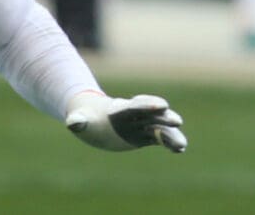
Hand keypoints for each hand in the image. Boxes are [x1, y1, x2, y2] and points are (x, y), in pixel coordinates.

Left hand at [64, 90, 186, 152]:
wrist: (97, 123)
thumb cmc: (87, 119)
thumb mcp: (81, 120)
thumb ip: (78, 120)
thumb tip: (72, 122)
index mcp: (122, 109)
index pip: (137, 105)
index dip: (149, 105)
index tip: (162, 105)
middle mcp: (137, 115)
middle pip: (154, 115)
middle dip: (165, 117)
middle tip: (177, 121)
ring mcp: (143, 125)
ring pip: (161, 128)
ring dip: (171, 135)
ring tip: (182, 145)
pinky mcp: (146, 135)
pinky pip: (160, 139)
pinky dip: (170, 143)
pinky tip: (179, 149)